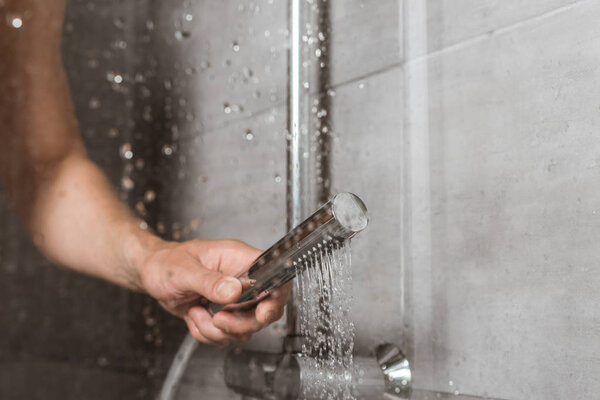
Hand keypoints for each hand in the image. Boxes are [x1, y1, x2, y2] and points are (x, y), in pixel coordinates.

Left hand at [139, 239, 289, 346]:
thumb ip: (209, 281)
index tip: (261, 312)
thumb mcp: (184, 270)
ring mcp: (235, 299)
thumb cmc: (166, 262)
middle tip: (217, 320)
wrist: (151, 274)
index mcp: (239, 259)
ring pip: (245, 328)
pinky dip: (207, 334)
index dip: (275, 297)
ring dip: (218, 331)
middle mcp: (242, 279)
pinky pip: (227, 336)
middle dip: (241, 323)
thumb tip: (234, 291)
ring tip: (195, 313)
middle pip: (265, 310)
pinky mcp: (225, 314)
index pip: (273, 276)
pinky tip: (194, 316)